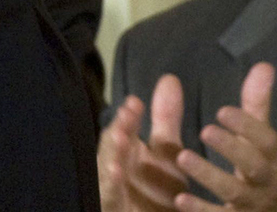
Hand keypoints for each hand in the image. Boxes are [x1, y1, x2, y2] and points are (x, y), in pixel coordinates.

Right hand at [97, 74, 188, 211]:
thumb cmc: (157, 188)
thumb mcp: (167, 153)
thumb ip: (165, 118)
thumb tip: (169, 77)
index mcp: (127, 149)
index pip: (124, 128)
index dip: (128, 118)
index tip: (136, 103)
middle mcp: (116, 165)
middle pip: (112, 148)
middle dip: (117, 135)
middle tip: (123, 124)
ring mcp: (112, 187)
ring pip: (107, 171)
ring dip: (111, 159)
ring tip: (118, 143)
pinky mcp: (112, 206)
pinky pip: (109, 195)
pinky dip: (111, 186)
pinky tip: (116, 175)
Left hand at [174, 64, 276, 211]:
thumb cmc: (260, 168)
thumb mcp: (261, 139)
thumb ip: (257, 105)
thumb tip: (264, 64)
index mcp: (272, 157)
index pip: (267, 141)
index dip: (248, 126)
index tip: (222, 110)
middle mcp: (265, 182)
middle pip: (253, 166)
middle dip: (232, 148)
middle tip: (205, 129)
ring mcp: (251, 205)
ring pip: (233, 193)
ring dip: (209, 175)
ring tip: (183, 156)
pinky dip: (200, 209)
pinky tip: (179, 198)